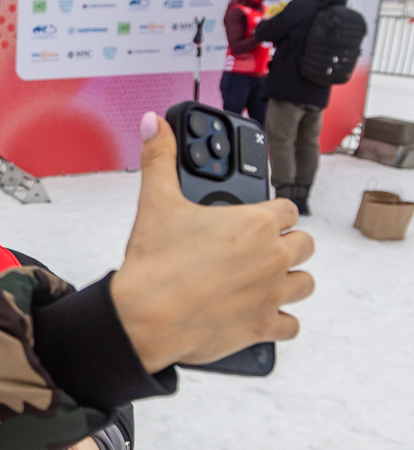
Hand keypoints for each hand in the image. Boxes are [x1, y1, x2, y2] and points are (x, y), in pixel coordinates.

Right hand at [111, 113, 314, 371]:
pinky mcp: (262, 326)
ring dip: (290, 279)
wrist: (144, 317)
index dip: (274, 213)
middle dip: (286, 244)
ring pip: (305, 283)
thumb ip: (159, 158)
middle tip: (258, 248)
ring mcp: (271, 294)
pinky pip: (291, 325)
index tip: (259, 218)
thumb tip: (153, 123)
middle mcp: (272, 257)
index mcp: (255, 224)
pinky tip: (261, 314)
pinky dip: (280, 321)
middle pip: (305, 244)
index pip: (289, 210)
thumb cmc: (154, 263)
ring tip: (264, 279)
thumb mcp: (155, 202)